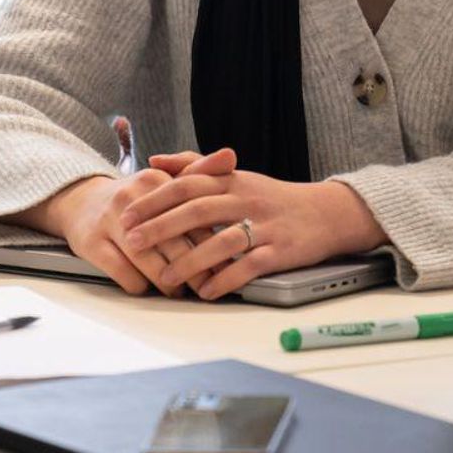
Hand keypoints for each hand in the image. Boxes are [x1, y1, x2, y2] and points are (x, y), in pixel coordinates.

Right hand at [42, 148, 233, 296]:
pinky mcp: (92, 243)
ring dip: (169, 282)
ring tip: (180, 290)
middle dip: (195, 268)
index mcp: (154, 179)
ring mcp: (109, 221)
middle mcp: (131, 198)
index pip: (191, 213)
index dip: (212, 241)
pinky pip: (125, 274)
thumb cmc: (134, 198)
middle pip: (173, 241)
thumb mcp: (164, 179)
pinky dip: (141, 285)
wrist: (82, 202)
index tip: (225, 260)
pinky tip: (148, 287)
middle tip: (208, 284)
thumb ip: (200, 170)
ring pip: (149, 261)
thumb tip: (231, 156)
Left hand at [117, 148, 385, 300]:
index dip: (154, 199)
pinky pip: (248, 266)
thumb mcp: (235, 176)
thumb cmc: (272, 198)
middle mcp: (246, 199)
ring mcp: (264, 225)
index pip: (187, 184)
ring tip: (166, 278)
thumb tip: (155, 160)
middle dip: (162, 226)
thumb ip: (195, 166)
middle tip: (134, 241)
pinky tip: (206, 292)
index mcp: (231, 180)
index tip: (127, 213)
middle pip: (198, 210)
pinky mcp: (280, 251)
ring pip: (221, 241)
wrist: (325, 213)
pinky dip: (225, 280)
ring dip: (190, 261)